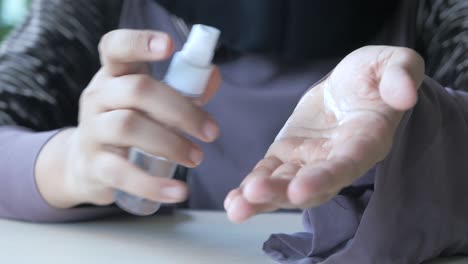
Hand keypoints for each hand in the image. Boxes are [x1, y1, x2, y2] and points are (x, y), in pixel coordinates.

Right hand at [36, 30, 220, 207]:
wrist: (87, 165)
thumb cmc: (130, 125)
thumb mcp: (151, 103)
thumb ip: (183, 89)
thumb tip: (212, 75)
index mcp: (114, 75)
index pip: (116, 48)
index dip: (140, 42)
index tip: (169, 45)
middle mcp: (98, 97)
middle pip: (137, 90)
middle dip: (181, 110)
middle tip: (212, 133)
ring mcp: (92, 131)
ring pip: (128, 127)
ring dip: (170, 144)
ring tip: (197, 158)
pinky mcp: (93, 165)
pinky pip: (121, 173)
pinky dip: (153, 185)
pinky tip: (178, 192)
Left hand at [225, 46, 424, 222]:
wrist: (349, 86)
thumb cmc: (373, 75)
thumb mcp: (393, 63)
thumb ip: (401, 75)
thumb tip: (404, 95)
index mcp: (366, 140)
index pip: (346, 164)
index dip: (325, 177)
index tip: (300, 189)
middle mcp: (337, 160)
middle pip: (311, 184)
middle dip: (283, 193)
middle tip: (254, 196)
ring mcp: (310, 161)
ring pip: (286, 184)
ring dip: (262, 198)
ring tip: (236, 208)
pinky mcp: (288, 155)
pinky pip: (270, 173)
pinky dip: (252, 186)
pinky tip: (234, 200)